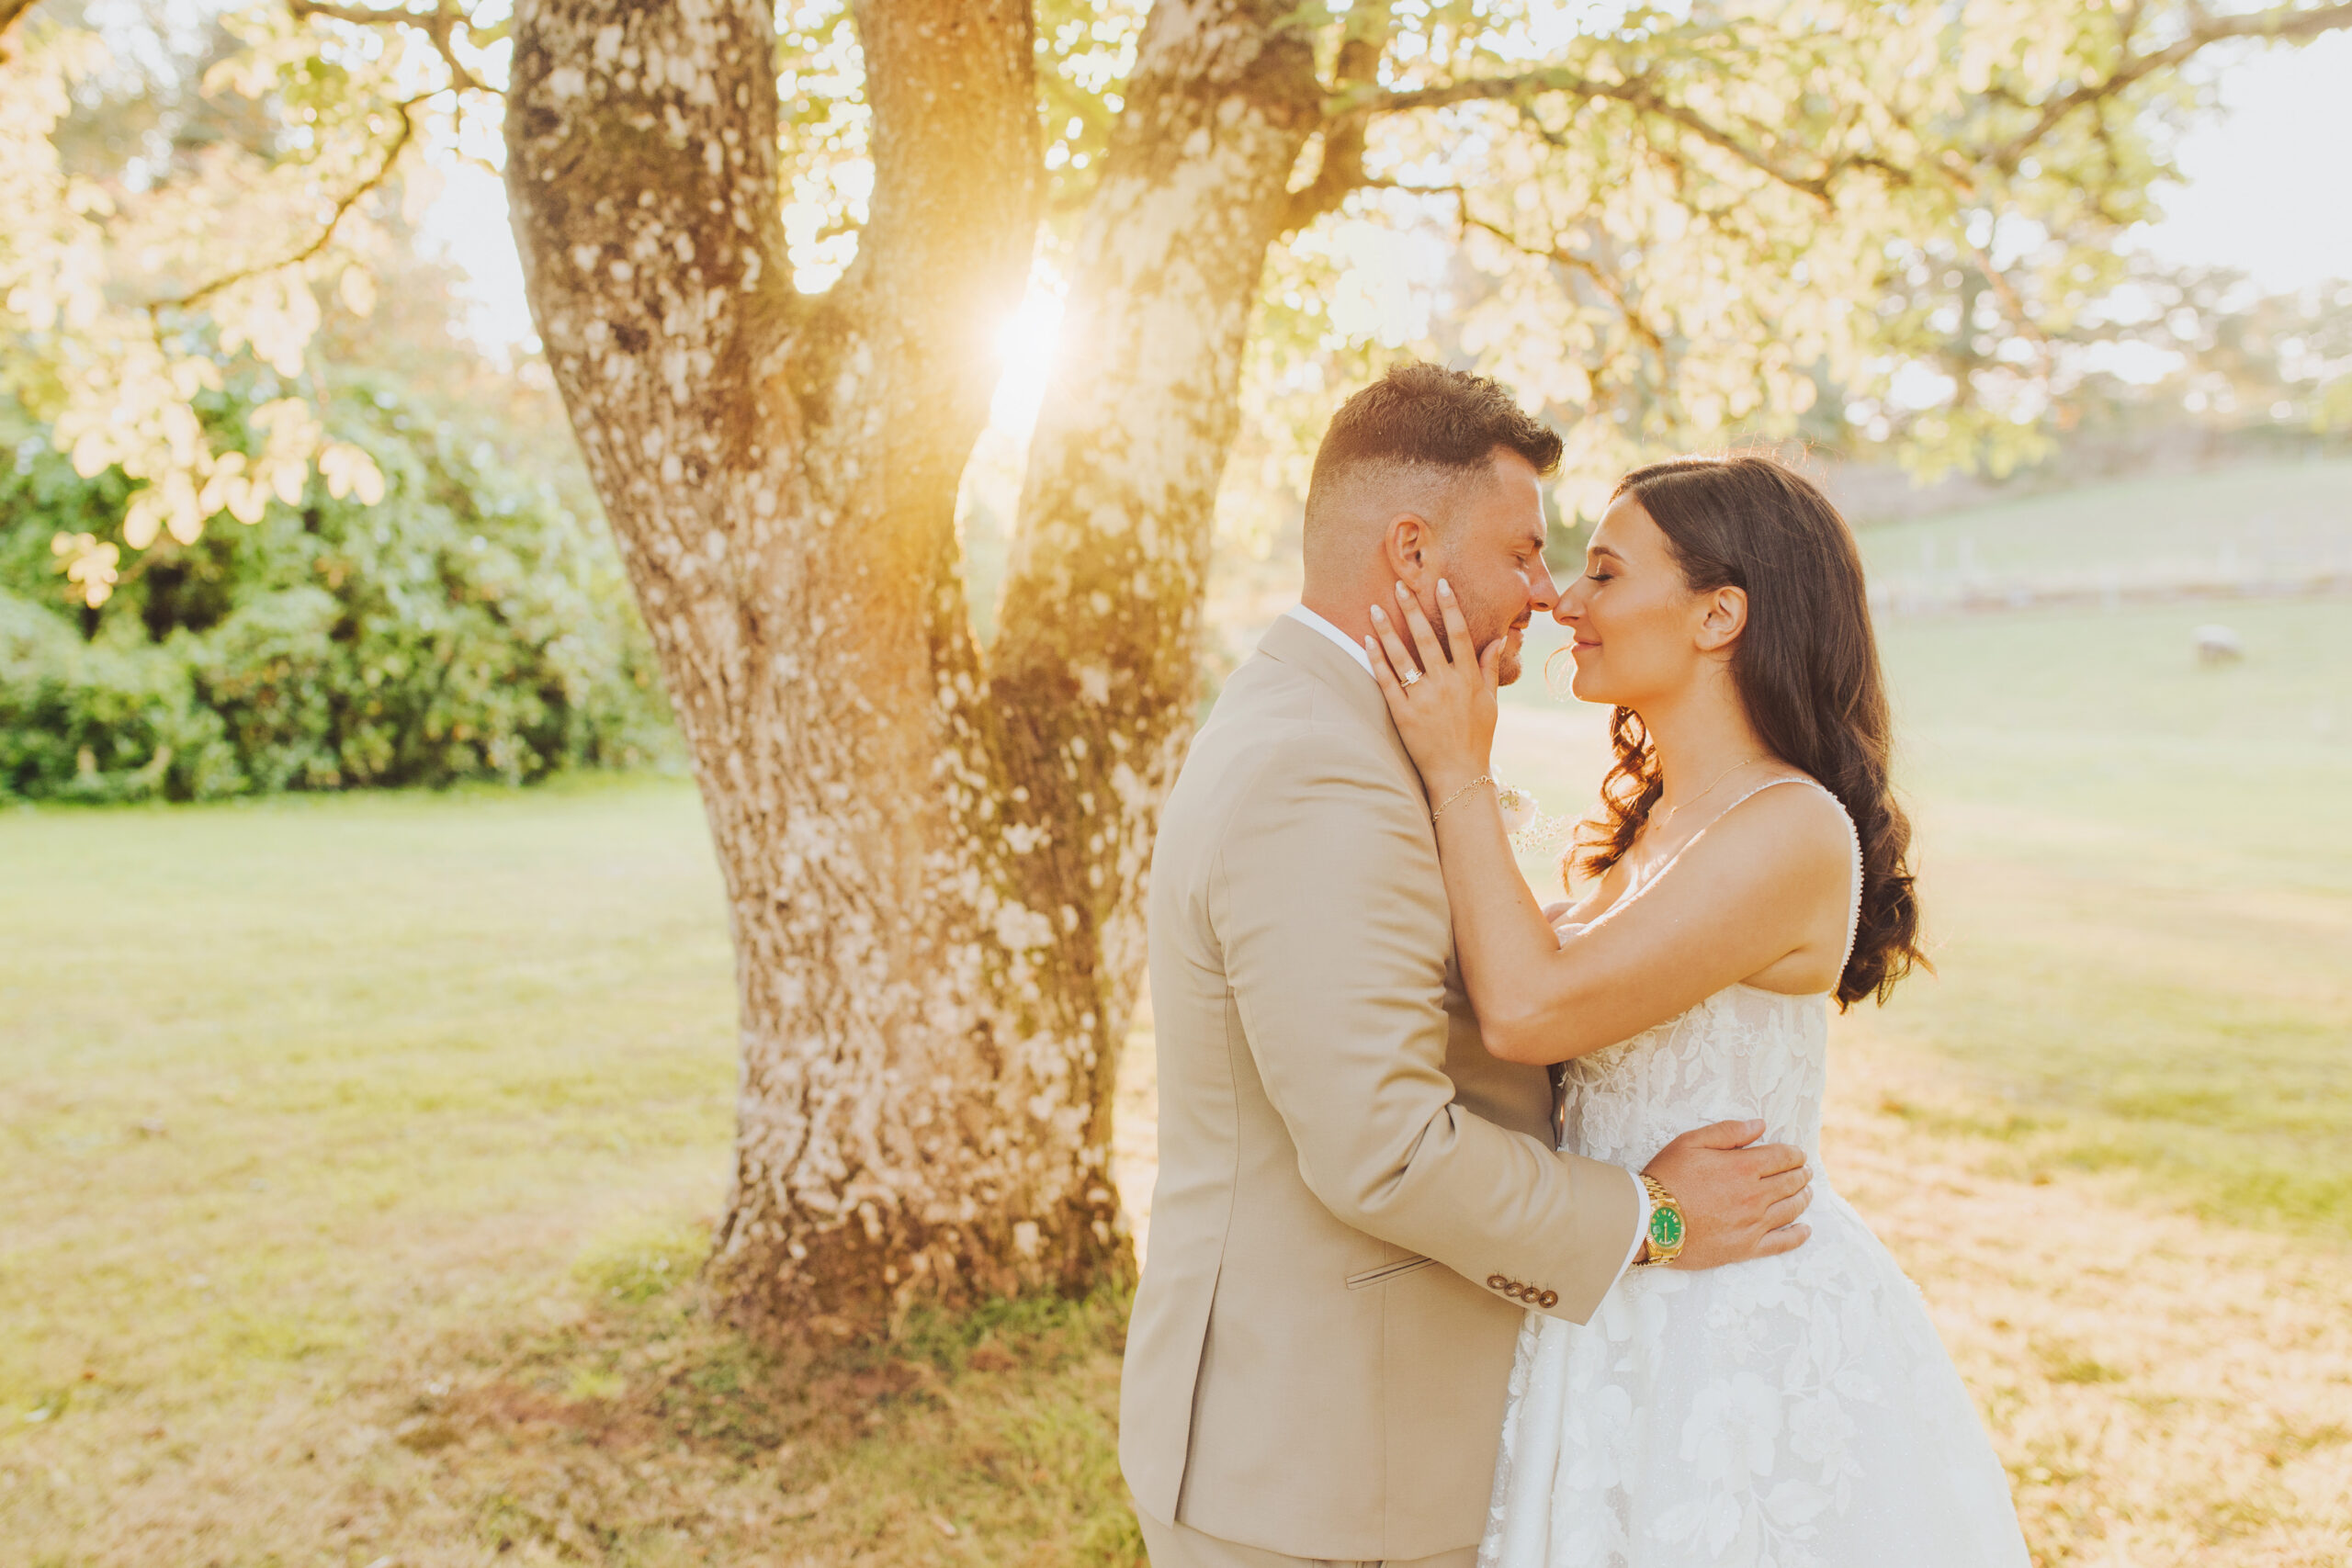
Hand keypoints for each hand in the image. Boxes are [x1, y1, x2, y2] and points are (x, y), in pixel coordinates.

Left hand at [1365, 578, 1499, 794]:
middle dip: (1412, 609)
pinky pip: (1387, 682)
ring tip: (1374, 608)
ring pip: (1402, 657)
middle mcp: (1445, 685)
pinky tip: (1367, 641)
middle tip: (1399, 585)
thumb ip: (1490, 668)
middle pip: (1426, 639)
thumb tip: (1497, 639)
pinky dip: (1377, 660)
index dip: (1450, 607)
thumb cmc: (1477, 737)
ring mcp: (1423, 699)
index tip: (1440, 584)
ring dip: (1387, 630)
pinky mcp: (1403, 715)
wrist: (1459, 774)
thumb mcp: (1490, 702)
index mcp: (1467, 679)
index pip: (1459, 634)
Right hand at [1644, 1118, 1812, 1269]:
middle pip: (1790, 1182)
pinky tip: (1805, 1229)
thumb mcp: (1691, 1142)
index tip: (1798, 1154)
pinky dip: (1798, 1236)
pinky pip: (1782, 1243)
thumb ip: (1728, 1132)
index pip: (1782, 1157)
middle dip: (1801, 1174)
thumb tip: (1760, 1125)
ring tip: (1807, 1192)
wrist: (1649, 1220)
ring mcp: (1753, 1224)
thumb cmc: (1667, 1177)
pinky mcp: (1746, 1248)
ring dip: (1803, 1198)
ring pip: (1791, 1209)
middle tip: (1805, 1172)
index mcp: (1743, 1167)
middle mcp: (1755, 1196)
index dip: (1794, 1154)